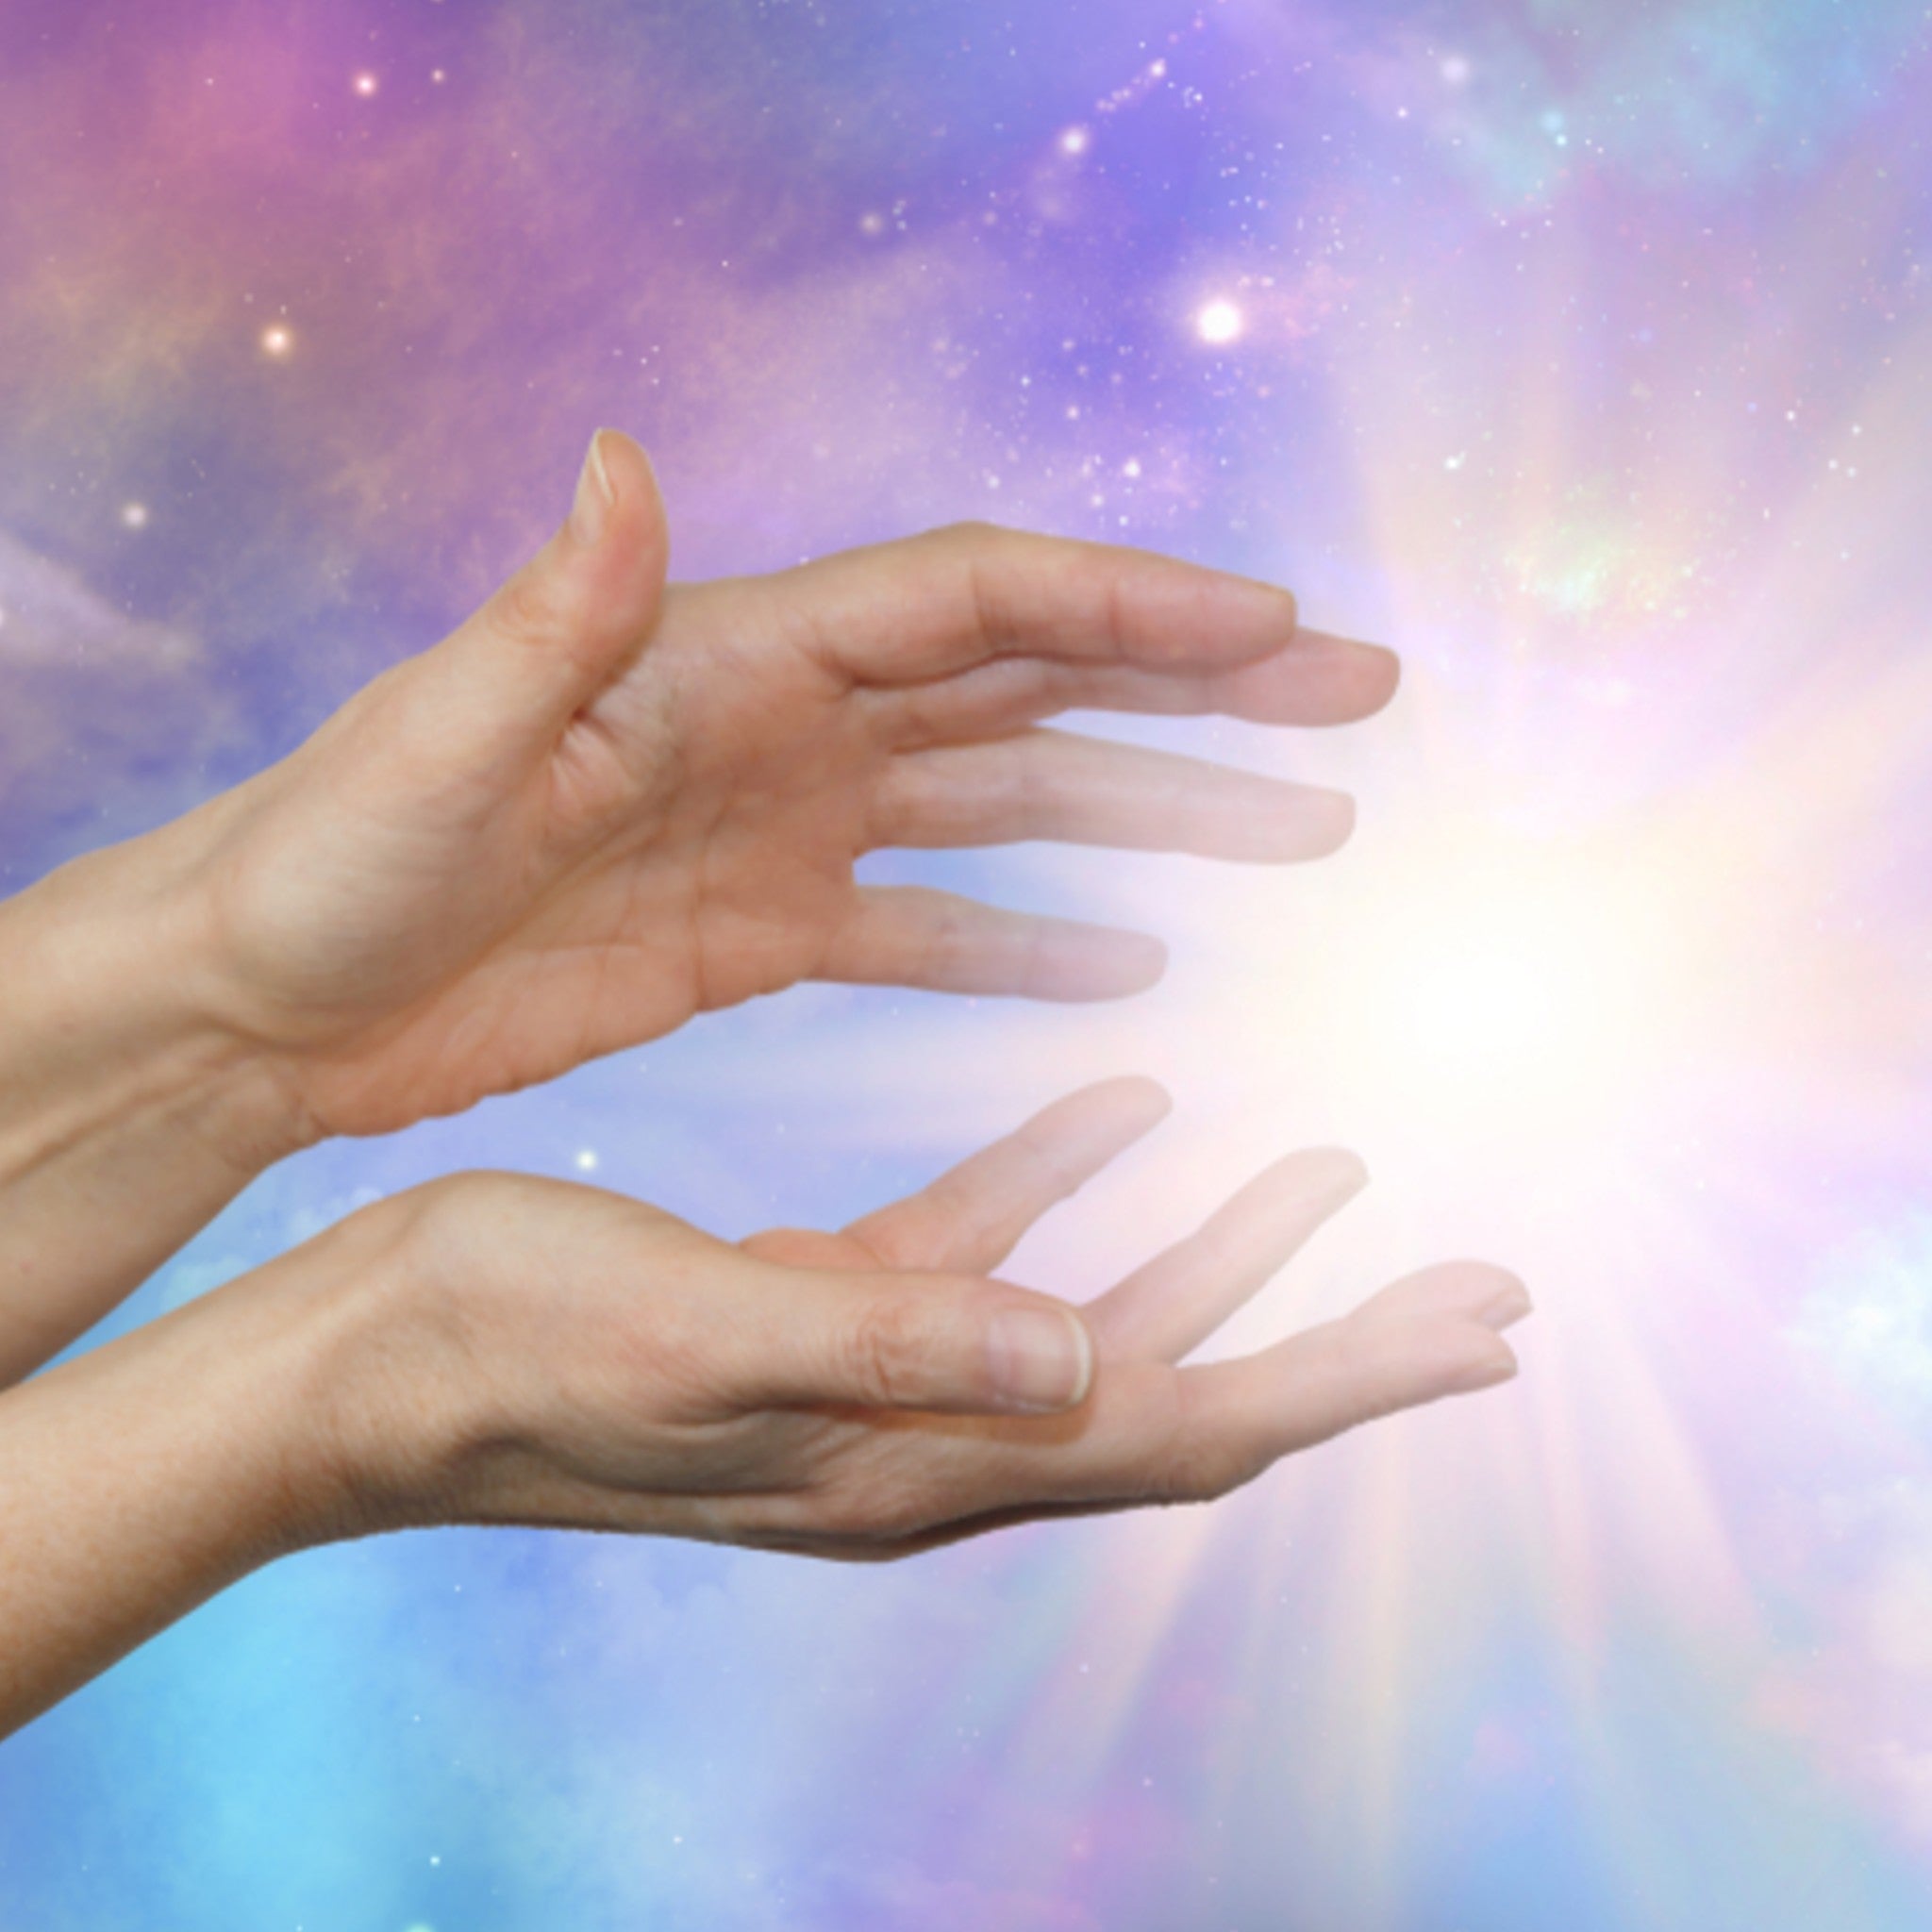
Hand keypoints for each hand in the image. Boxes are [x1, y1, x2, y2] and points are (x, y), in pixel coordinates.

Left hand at [166, 431, 1396, 1137]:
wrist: (267, 999)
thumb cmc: (326, 864)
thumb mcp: (435, 740)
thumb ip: (550, 618)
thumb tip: (621, 456)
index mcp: (726, 657)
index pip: (972, 600)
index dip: (1131, 603)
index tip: (1280, 630)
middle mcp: (779, 721)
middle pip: (1034, 679)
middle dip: (1204, 686)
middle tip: (1358, 702)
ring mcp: (782, 828)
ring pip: (1010, 802)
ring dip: (1156, 812)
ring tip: (1302, 835)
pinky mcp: (757, 932)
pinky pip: (930, 930)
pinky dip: (1029, 944)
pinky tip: (1127, 967)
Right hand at [322, 1080, 1527, 1558]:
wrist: (374, 1361)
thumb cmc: (518, 1349)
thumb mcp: (710, 1338)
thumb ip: (900, 1342)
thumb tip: (1093, 1360)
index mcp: (920, 1452)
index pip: (1191, 1426)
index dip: (1346, 1375)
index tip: (1482, 1324)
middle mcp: (926, 1431)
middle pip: (1187, 1388)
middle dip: (1337, 1331)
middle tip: (1476, 1276)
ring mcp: (879, 1371)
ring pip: (1101, 1317)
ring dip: (1217, 1249)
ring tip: (1327, 1165)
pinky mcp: (822, 1304)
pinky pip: (983, 1242)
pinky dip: (1064, 1178)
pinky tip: (1119, 1097)